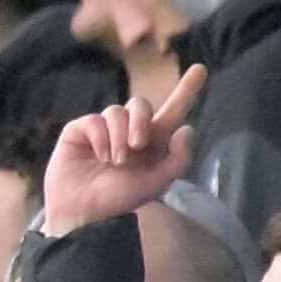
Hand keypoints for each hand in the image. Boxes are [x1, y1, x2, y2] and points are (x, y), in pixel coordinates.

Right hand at [41, 63, 205, 228]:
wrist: (83, 212)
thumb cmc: (119, 201)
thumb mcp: (158, 183)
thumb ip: (179, 159)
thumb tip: (186, 128)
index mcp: (152, 142)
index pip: (172, 111)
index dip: (186, 90)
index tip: (201, 69)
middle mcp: (128, 132)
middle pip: (141, 105)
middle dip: (142, 121)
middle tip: (138, 145)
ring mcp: (103, 130)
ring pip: (117, 111)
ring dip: (120, 135)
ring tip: (115, 161)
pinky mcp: (79, 131)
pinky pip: (94, 120)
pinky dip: (100, 137)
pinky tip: (98, 156)